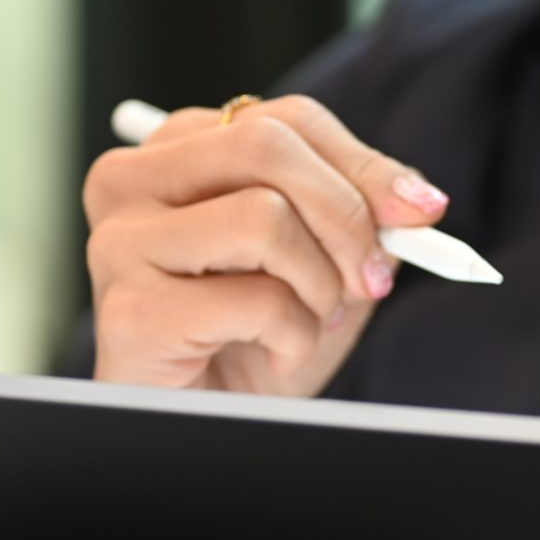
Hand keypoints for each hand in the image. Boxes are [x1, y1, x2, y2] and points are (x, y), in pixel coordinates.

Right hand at [82, 94, 449, 394]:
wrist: (199, 420)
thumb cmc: (252, 339)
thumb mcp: (320, 264)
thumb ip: (359, 218)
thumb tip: (416, 198)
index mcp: (175, 152)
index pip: (284, 120)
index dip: (363, 163)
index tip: (420, 211)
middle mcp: (131, 181)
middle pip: (267, 146)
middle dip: (346, 216)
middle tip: (371, 278)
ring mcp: (119, 242)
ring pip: (263, 217)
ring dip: (318, 285)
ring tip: (309, 323)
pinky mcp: (131, 309)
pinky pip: (256, 299)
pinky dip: (295, 337)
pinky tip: (277, 356)